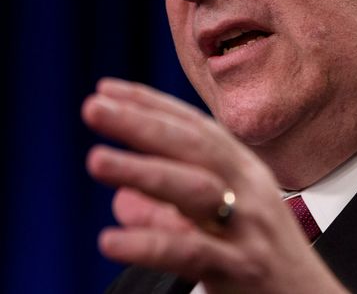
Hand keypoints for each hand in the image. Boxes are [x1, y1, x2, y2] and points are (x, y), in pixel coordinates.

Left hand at [83, 78, 347, 293]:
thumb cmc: (262, 263)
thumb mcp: (222, 225)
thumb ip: (172, 211)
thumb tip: (121, 200)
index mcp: (244, 172)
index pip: (195, 127)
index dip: (152, 105)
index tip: (108, 89)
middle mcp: (250, 190)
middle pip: (194, 146)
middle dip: (143, 122)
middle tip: (94, 106)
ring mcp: (248, 227)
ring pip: (194, 189)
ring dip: (143, 170)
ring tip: (96, 160)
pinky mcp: (243, 267)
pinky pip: (191, 251)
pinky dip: (149, 243)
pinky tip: (110, 241)